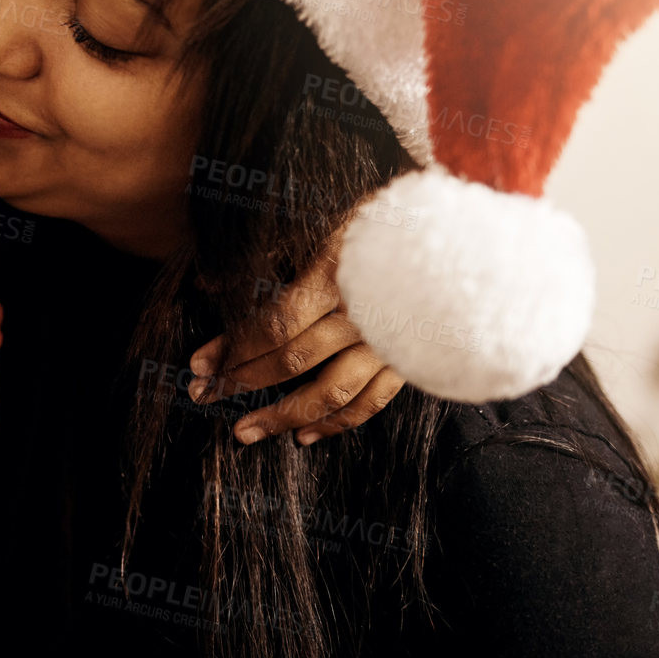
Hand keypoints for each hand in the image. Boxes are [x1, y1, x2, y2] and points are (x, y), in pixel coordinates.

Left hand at [186, 238, 404, 446]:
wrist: (458, 238)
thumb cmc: (384, 224)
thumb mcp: (324, 223)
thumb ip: (268, 254)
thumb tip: (209, 283)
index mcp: (334, 277)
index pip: (271, 323)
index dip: (231, 347)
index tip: (200, 364)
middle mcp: (359, 316)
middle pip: (292, 360)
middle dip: (242, 381)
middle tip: (206, 395)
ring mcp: (387, 344)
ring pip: (329, 393)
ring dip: (283, 416)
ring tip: (246, 431)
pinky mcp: (409, 361)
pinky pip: (370, 402)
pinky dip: (337, 423)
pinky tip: (305, 434)